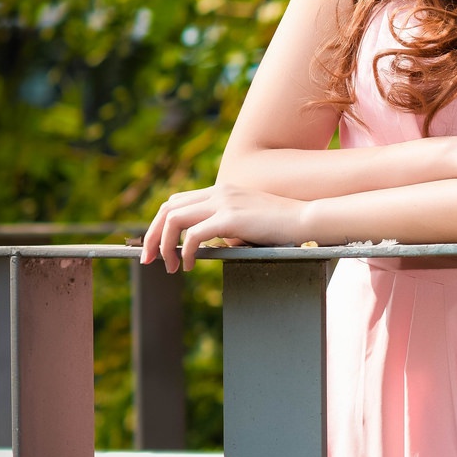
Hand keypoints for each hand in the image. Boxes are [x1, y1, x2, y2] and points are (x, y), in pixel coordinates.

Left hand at [138, 184, 310, 272]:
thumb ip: (225, 229)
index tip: (157, 247)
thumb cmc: (284, 227)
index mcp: (222, 191)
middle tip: (148, 259)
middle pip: (168, 208)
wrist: (309, 220)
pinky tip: (189, 265)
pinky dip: (184, 252)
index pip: (177, 202)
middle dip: (152, 235)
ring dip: (164, 245)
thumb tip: (207, 247)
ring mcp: (224, 202)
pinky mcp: (230, 218)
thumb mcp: (249, 224)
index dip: (160, 224)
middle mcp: (219, 192)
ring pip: (174, 219)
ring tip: (168, 266)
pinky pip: (192, 235)